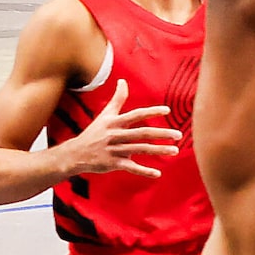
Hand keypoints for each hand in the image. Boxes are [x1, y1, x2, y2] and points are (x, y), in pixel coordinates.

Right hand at [58, 77, 179, 178]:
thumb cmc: (94, 133)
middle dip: (161, 134)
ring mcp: (114, 150)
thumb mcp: (105, 115)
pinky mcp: (113, 164)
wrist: (76, 153)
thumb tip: (122, 81)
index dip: (151, 112)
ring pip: (140, 149)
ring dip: (158, 150)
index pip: (136, 115)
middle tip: (179, 135)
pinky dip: (144, 171)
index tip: (167, 110)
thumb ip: (117, 99)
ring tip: (175, 150)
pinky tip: (158, 173)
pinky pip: (131, 167)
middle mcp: (115, 135)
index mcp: (115, 122)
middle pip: (142, 133)